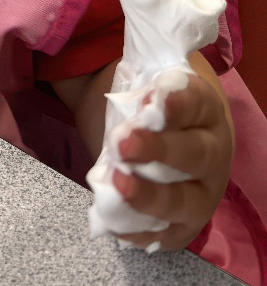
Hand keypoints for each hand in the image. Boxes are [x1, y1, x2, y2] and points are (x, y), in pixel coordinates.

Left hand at [113, 67, 233, 250]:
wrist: (168, 139)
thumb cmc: (152, 113)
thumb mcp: (146, 93)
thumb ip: (138, 98)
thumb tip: (131, 106)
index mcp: (204, 111)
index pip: (194, 104)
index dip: (174, 104)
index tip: (150, 100)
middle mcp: (212, 154)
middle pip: (194, 154)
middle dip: (159, 150)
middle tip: (124, 145)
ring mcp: (203, 193)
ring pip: (185, 201)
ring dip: (150, 196)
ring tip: (118, 184)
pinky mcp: (186, 224)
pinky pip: (167, 234)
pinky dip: (140, 231)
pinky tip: (114, 223)